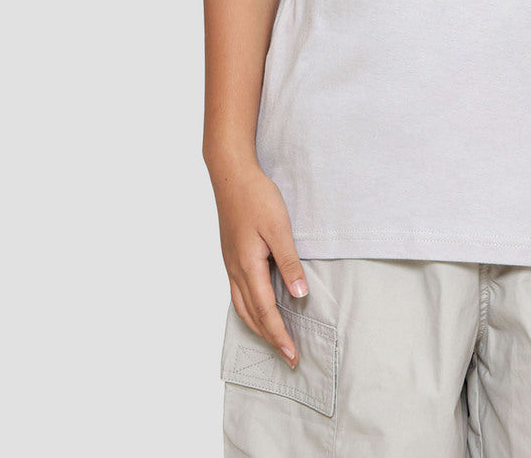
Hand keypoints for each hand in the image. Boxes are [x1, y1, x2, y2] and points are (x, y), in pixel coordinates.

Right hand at [210, 157, 308, 368]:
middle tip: (287, 356)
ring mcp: (230, 263)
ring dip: (258, 326)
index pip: (265, 311)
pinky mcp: (231, 255)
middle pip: (251, 315)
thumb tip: (300, 296)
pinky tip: (258, 308)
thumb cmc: (256, 197)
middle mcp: (235, 270)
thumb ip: (289, 263)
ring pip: (242, 306)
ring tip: (274, 339)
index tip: (292, 355)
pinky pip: (238, 292)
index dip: (279, 335)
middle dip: (269, 338)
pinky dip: (249, 309)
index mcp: (248, 266)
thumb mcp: (279, 228)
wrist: (231, 174)